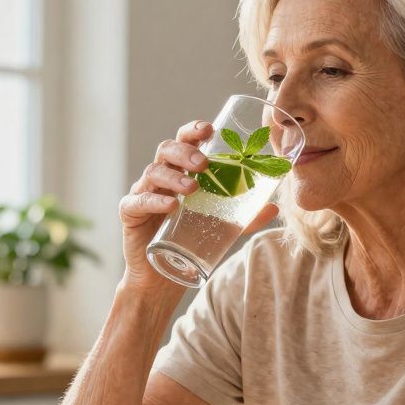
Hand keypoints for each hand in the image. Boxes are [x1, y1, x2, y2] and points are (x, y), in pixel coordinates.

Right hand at [118, 121, 278, 292]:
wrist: (164, 275)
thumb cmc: (190, 243)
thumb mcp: (222, 228)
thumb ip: (245, 217)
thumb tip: (274, 207)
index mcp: (180, 172)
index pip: (184, 142)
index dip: (193, 131)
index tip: (209, 129)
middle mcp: (160, 178)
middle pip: (166, 150)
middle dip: (185, 152)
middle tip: (204, 164)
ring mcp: (143, 193)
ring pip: (153, 172)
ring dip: (173, 176)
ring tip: (191, 188)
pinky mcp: (130, 213)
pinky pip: (138, 202)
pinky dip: (154, 201)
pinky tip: (171, 205)